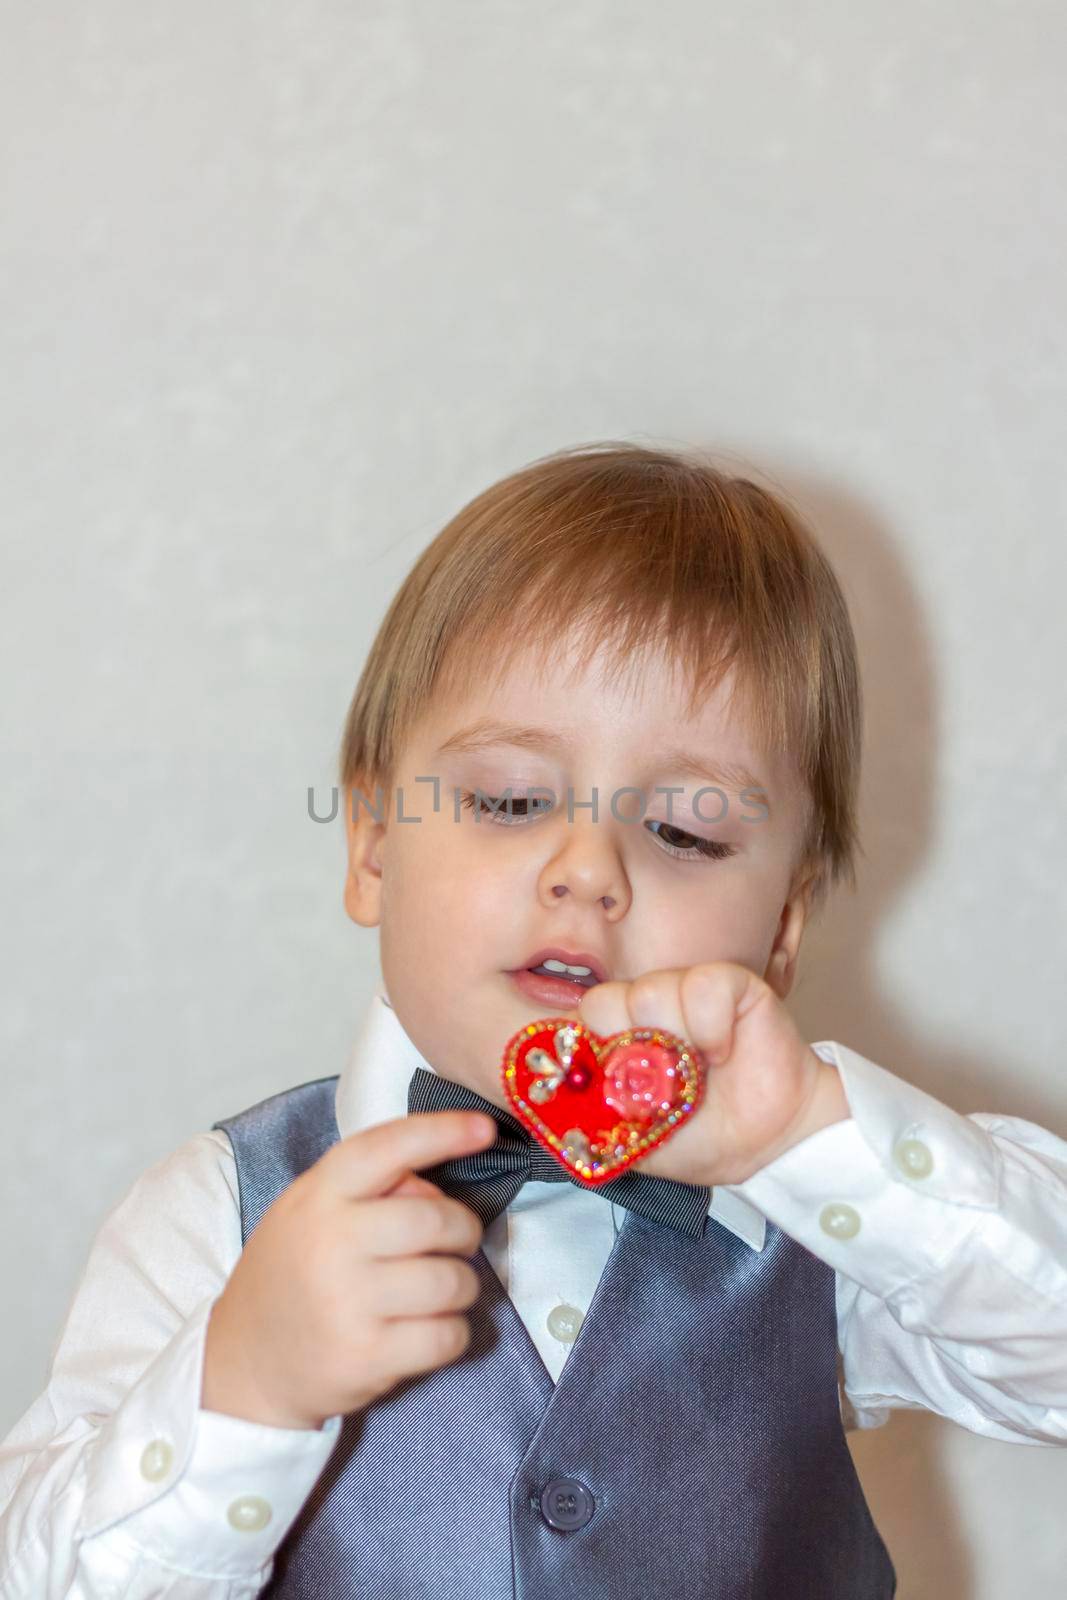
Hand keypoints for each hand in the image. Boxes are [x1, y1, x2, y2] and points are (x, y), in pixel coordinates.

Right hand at [202, 1109, 497, 1429]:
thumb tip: (434, 1192)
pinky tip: (427, 1329)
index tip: (483, 1127)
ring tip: (439, 1290)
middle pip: (435, 1220)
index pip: (385, 1148)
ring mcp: (346, 1303)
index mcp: (318, 1197)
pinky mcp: (365, 1358)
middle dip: (464, 1229)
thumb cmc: (291, 1275)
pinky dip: (452, 1332)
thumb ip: (370, 1188)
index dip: (440, 1132)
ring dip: (462, 1285)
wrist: (243, 1364)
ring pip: (451, 1281)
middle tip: (457, 1241)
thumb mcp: (310, 1212)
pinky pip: (447, 1336)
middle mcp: (330, 1244)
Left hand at [578, 961, 848, 1186]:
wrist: (768, 1144)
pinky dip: (711, 1026)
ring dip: (676, 1041)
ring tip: (701, 1068)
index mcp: (617, 1040)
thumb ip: (592, 1119)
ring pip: (650, 990)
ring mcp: (684, 991)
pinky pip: (702, 986)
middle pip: (603, 1000)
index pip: (575, 1022)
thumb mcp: (635, 1140)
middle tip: (662, 1079)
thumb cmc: (702, 1138)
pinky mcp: (729, 984)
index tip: (614, 1088)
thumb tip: (548, 1101)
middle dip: (628, 1048)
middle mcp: (644, 1010)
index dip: (589, 1052)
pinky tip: (725, 1051)